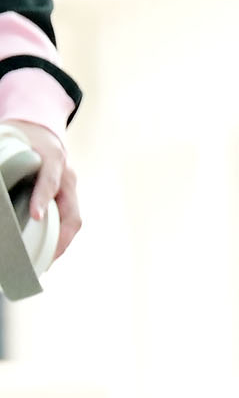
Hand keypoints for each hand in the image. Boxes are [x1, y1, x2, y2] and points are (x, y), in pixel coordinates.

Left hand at [3, 120, 80, 263]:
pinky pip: (67, 223)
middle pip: (72, 212)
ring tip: (42, 265)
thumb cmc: (23, 140)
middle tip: (43, 261)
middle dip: (60, 239)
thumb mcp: (13, 145)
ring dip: (59, 245)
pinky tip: (45, 255)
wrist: (41, 131)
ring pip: (73, 221)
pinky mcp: (68, 199)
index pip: (51, 179)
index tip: (36, 216)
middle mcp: (67, 176)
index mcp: (53, 158)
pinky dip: (58, 241)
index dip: (43, 197)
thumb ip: (6, 166)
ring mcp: (70, 189)